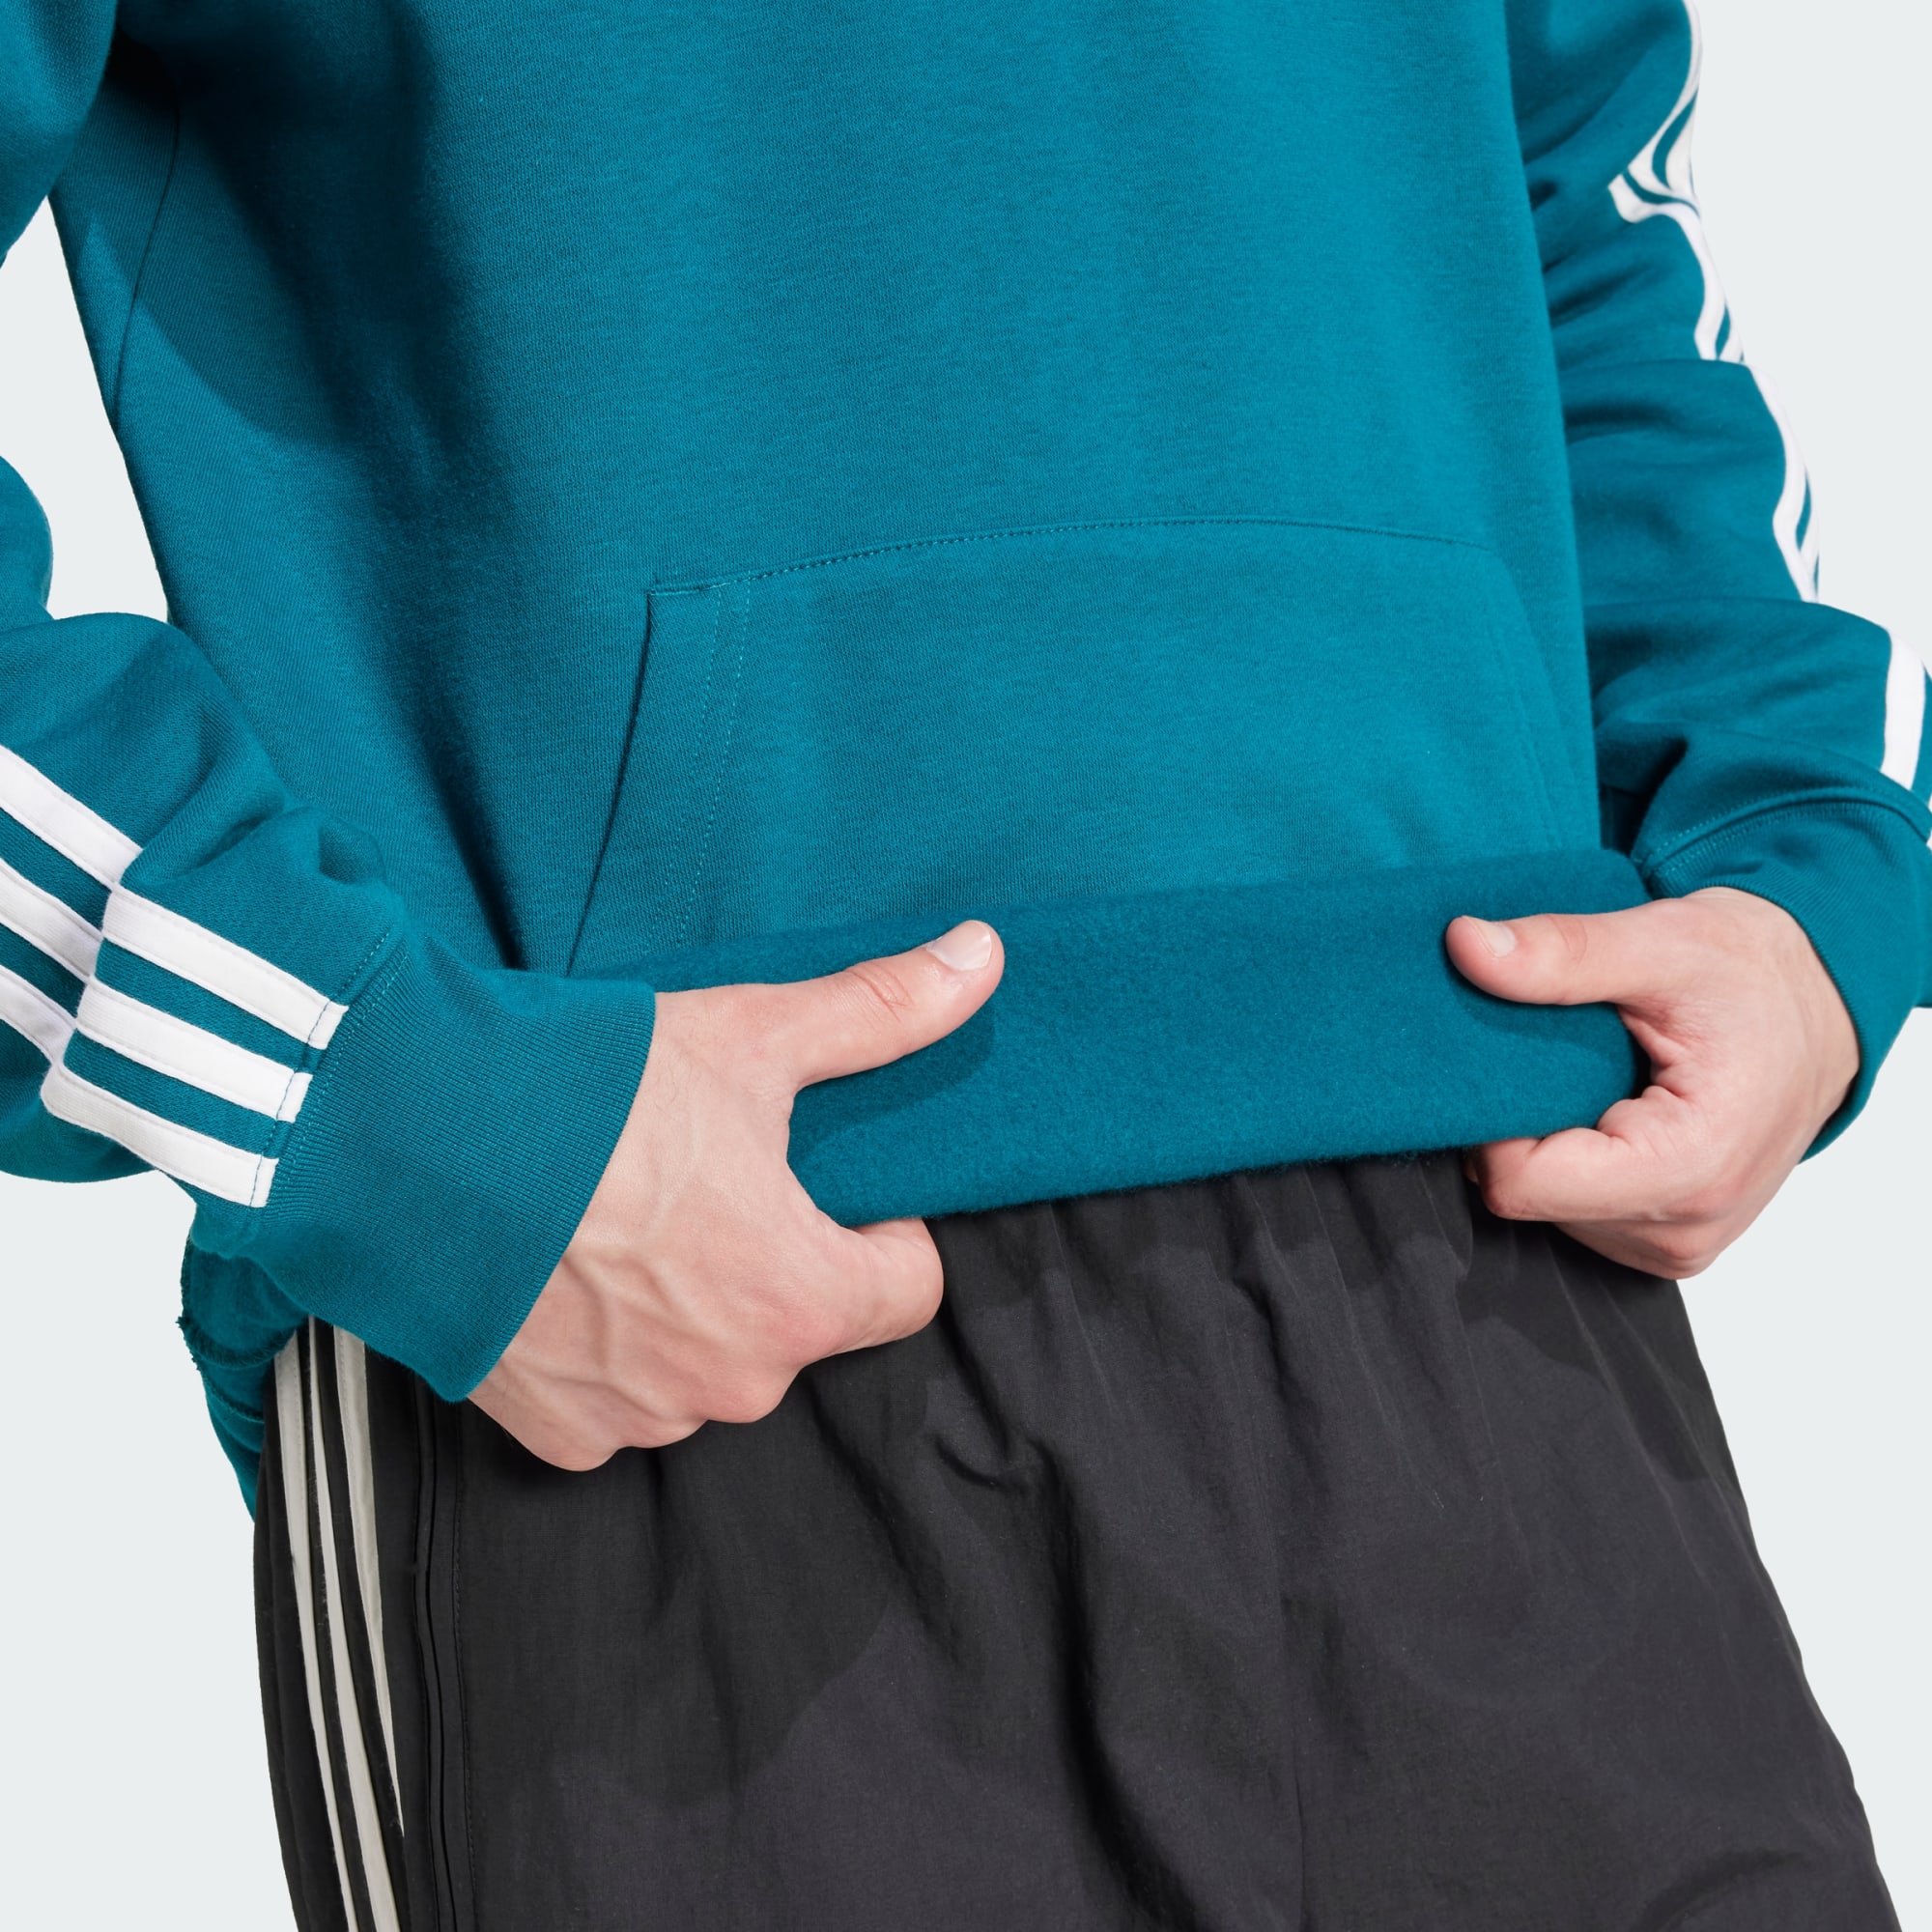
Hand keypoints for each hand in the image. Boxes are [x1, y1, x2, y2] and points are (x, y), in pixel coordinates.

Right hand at [473, 921, 1003, 1467]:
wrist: (410, 1143)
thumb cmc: (596, 1094)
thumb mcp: (754, 1038)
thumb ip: (882, 1013)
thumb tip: (984, 955)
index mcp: (803, 1298)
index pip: (908, 1287)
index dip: (880, 1228)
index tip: (823, 1183)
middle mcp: (734, 1384)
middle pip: (800, 1323)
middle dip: (770, 1262)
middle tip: (698, 1183)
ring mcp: (642, 1420)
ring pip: (708, 1365)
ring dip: (686, 1311)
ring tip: (620, 1220)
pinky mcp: (558, 1437)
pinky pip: (619, 1403)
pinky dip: (605, 1352)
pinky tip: (564, 1274)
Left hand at [1445, 887, 1856, 1277]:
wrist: (1814, 1010)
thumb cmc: (1751, 977)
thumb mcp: (1661, 941)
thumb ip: (1563, 952)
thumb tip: (1467, 945)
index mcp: (1690, 1167)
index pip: (1519, 1182)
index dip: (1490, 1115)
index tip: (1511, 1056)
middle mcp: (1687, 1227)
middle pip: (1528, 1197)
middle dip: (1521, 1125)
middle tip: (1557, 1059)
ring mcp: (1679, 1245)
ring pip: (1545, 1208)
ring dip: (1550, 1142)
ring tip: (1594, 1080)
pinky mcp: (1668, 1242)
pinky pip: (1576, 1212)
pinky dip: (1574, 1160)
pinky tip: (1606, 1109)